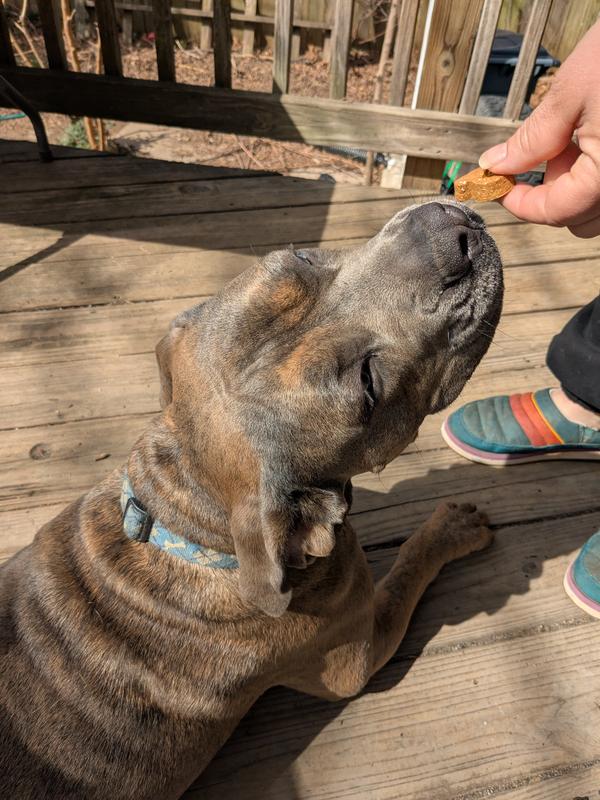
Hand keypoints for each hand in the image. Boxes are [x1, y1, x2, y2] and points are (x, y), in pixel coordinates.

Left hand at [478, 20, 599, 237]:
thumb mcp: (571, 93)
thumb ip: (532, 139)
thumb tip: (499, 164)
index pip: (555, 212)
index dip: (518, 203)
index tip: (497, 184)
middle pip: (580, 219)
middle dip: (550, 194)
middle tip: (538, 155)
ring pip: (598, 207)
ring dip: (575, 185)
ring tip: (571, 137)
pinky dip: (594, 173)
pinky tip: (590, 135)